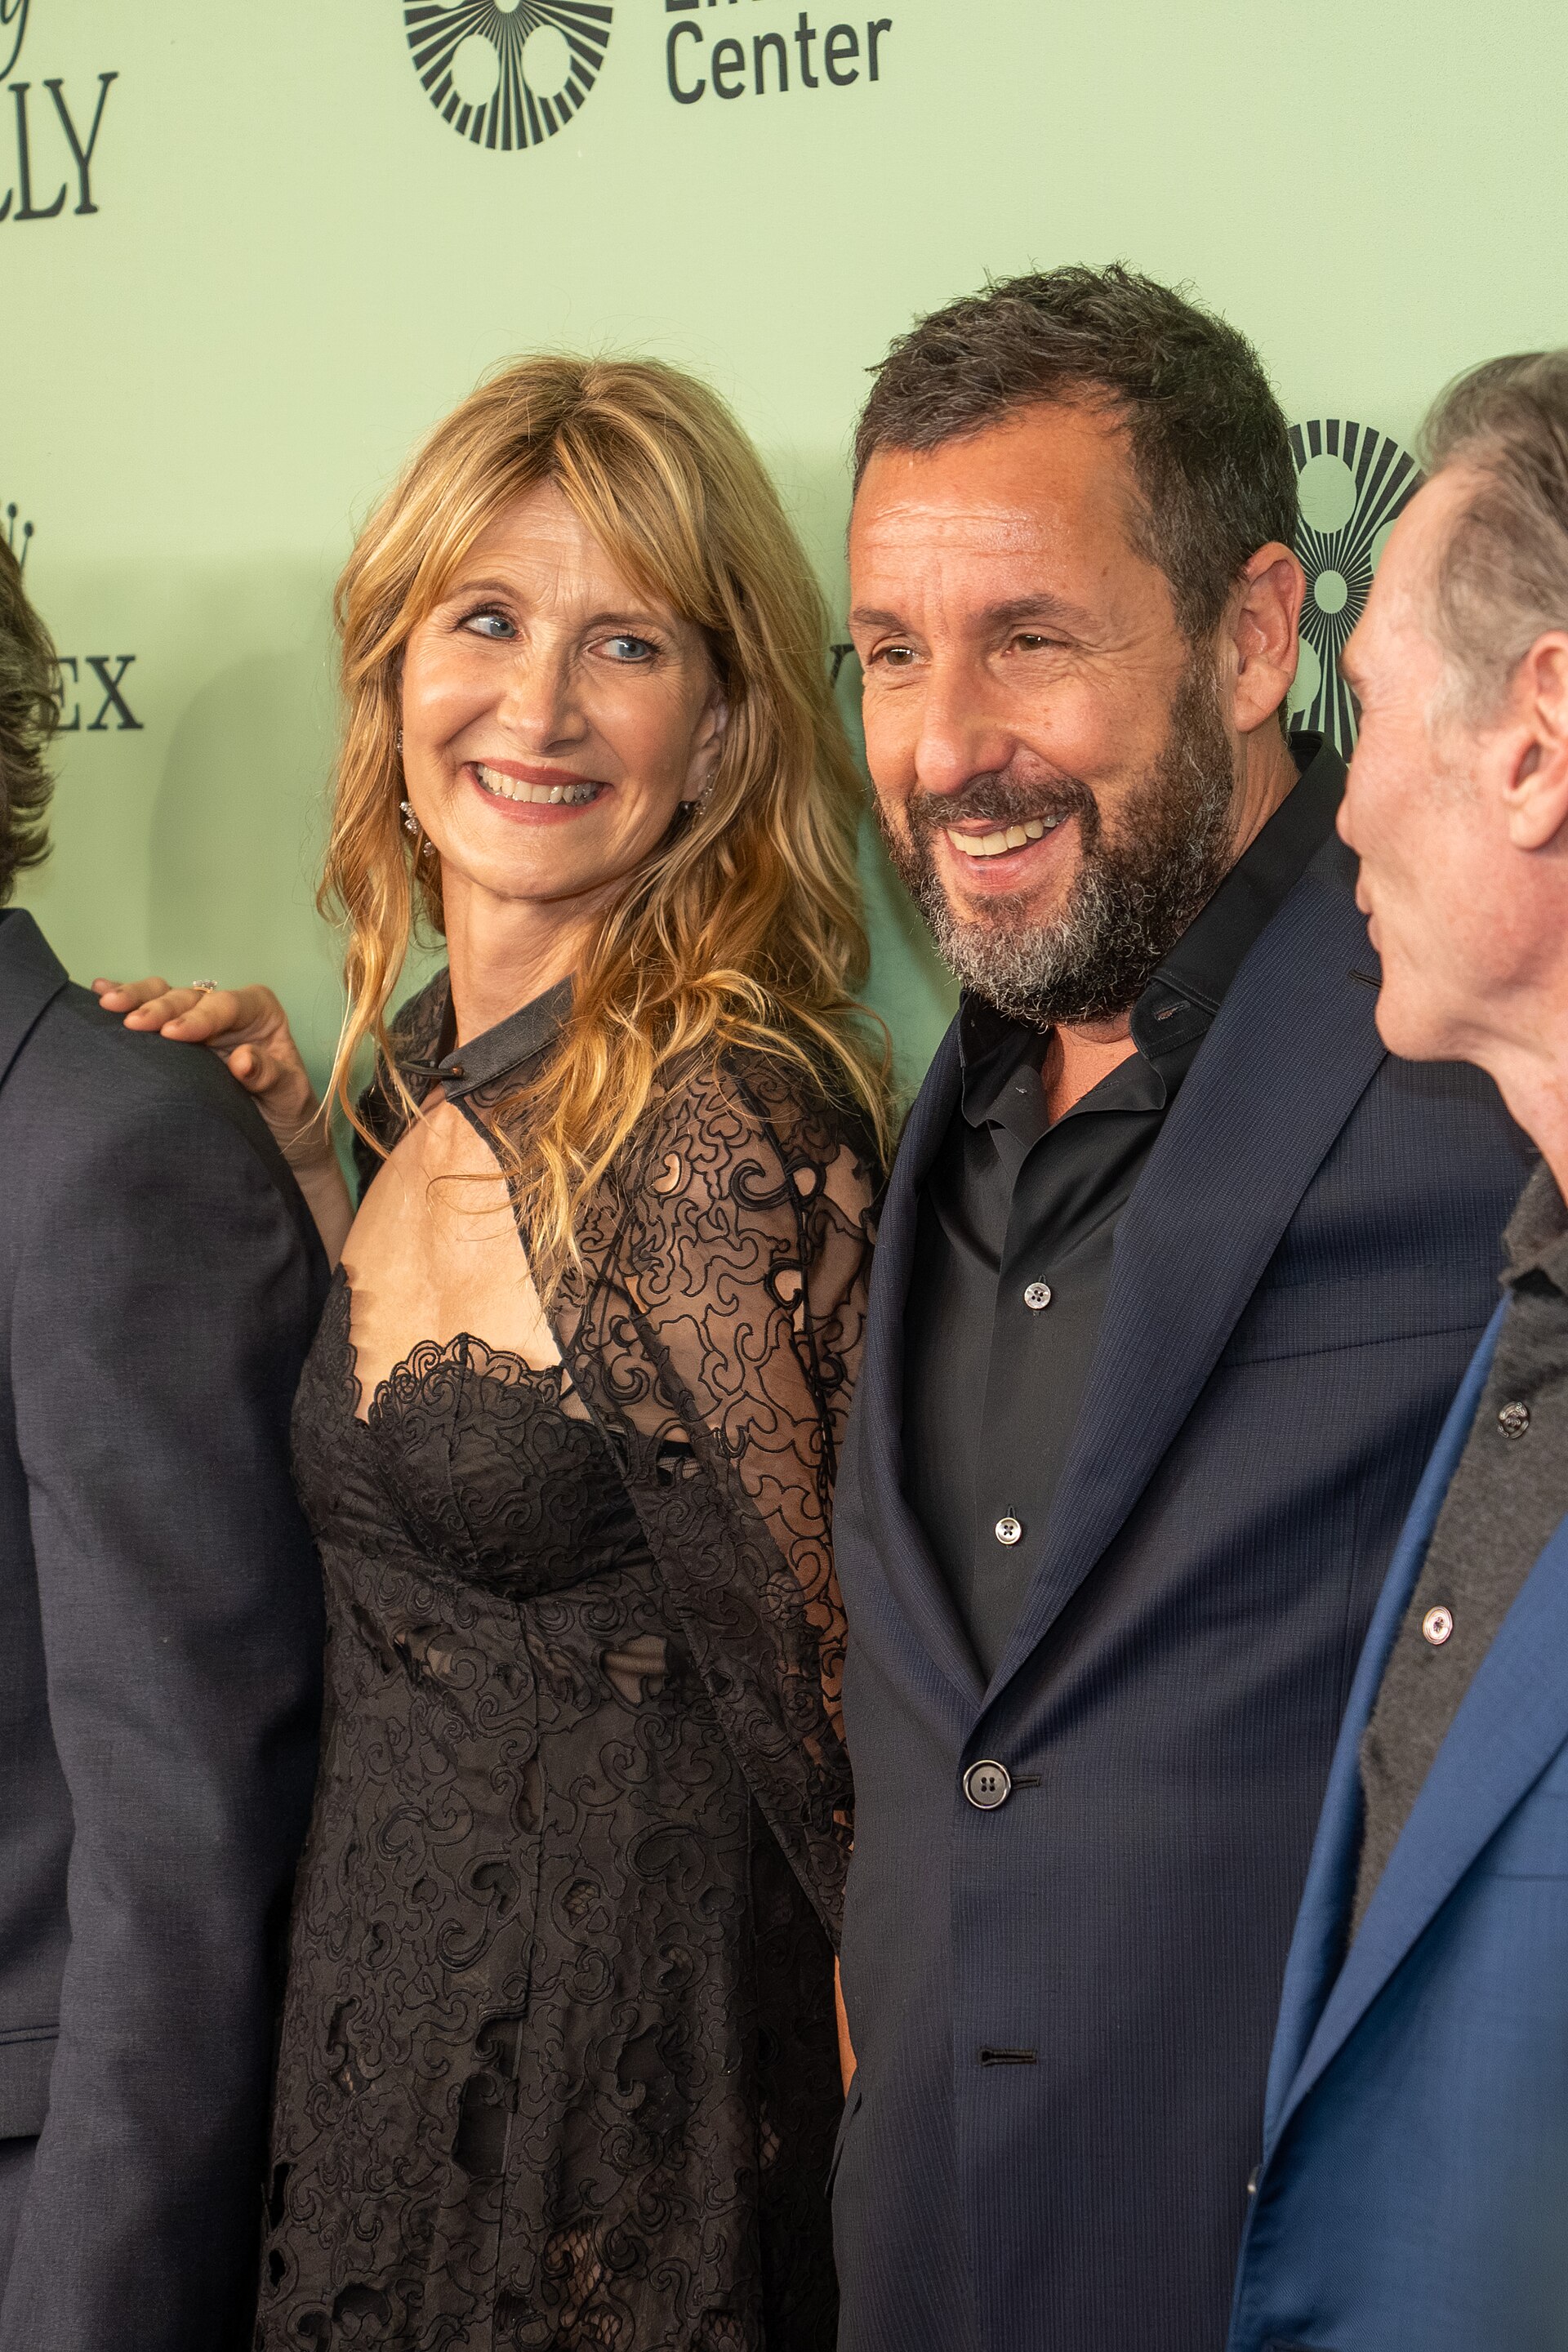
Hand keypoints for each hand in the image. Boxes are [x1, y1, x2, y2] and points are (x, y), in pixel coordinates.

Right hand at [93, 977, 353, 1262]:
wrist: (277, 1144)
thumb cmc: (288, 1118)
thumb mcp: (289, 1100)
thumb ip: (270, 1076)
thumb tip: (243, 1058)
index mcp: (260, 1015)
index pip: (227, 1005)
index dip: (199, 1017)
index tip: (172, 1035)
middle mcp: (227, 1012)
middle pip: (189, 998)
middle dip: (159, 1007)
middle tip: (131, 1022)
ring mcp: (198, 1023)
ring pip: (164, 998)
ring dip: (135, 999)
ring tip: (107, 1003)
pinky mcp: (174, 1040)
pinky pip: (149, 1013)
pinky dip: (126, 1001)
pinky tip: (98, 992)